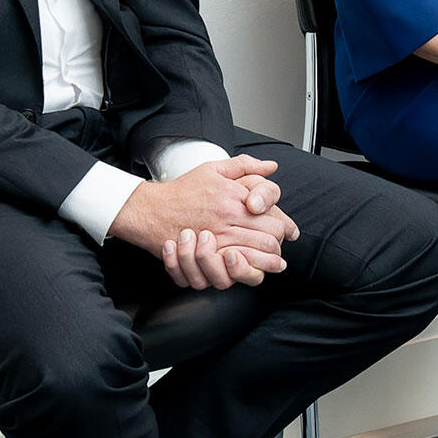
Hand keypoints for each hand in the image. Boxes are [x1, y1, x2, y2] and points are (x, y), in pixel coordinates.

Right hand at [109, 155, 299, 288]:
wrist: (150, 210)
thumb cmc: (182, 190)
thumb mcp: (213, 168)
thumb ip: (244, 166)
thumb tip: (271, 167)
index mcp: (235, 199)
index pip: (273, 217)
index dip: (285, 226)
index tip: (288, 231)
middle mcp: (228, 220)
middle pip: (269, 239)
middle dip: (278, 245)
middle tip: (279, 248)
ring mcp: (217, 240)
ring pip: (255, 257)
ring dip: (267, 262)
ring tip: (272, 263)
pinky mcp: (204, 257)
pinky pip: (232, 271)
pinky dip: (245, 272)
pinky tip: (249, 270)